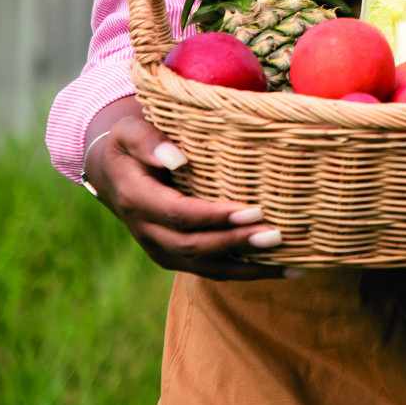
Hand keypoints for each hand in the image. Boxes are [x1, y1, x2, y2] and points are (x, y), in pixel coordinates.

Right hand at [83, 97, 291, 280]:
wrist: (116, 172)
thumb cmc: (132, 143)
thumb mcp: (130, 131)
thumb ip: (148, 142)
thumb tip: (175, 158)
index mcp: (137, 199)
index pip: (179, 215)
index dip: (215, 217)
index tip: (254, 210)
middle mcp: (147, 231)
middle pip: (193, 246)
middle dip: (235, 244)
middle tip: (276, 235)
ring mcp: (160, 248)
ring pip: (204, 267)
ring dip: (247, 268)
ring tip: (289, 263)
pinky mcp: (175, 256)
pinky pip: (211, 270)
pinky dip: (245, 273)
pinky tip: (282, 269)